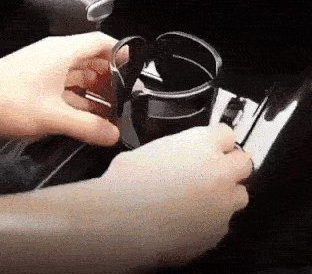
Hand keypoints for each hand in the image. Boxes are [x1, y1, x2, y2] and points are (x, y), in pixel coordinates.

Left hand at [0, 32, 121, 145]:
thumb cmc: (3, 99)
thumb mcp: (53, 116)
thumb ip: (88, 127)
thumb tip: (112, 134)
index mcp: (63, 52)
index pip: (101, 42)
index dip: (120, 54)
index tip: (133, 70)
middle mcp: (54, 55)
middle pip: (91, 61)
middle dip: (109, 80)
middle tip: (123, 100)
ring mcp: (42, 67)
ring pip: (77, 76)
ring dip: (93, 93)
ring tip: (108, 113)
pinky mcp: (32, 80)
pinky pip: (63, 86)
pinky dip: (76, 100)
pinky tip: (83, 118)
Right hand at [94, 124, 251, 267]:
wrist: (122, 222)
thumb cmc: (128, 184)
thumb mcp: (149, 150)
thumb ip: (175, 150)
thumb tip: (177, 155)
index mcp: (202, 144)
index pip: (227, 134)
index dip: (217, 139)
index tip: (212, 144)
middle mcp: (219, 172)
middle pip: (243, 162)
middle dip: (229, 165)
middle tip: (209, 169)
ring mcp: (222, 204)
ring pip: (238, 195)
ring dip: (224, 193)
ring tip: (196, 197)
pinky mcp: (217, 232)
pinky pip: (222, 222)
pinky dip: (210, 219)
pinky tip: (186, 218)